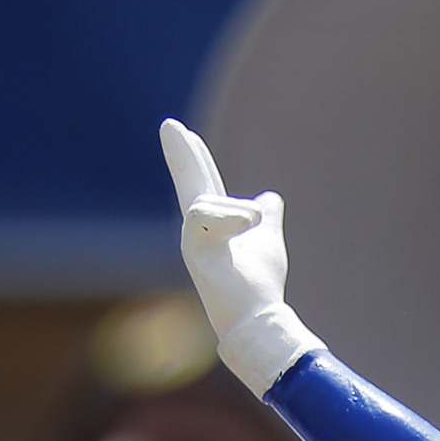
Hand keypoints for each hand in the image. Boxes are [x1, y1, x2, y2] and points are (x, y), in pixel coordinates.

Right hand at [156, 121, 316, 391]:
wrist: (257, 316)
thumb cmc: (259, 285)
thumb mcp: (266, 239)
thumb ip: (266, 217)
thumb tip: (270, 197)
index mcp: (213, 223)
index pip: (204, 182)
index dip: (196, 158)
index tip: (183, 132)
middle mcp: (197, 228)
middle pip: (191, 181)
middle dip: (182, 153)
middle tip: (169, 124)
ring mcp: (191, 238)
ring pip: (210, 202)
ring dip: (240, 213)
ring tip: (253, 229)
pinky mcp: (191, 247)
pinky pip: (206, 215)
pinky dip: (233, 217)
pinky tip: (247, 225)